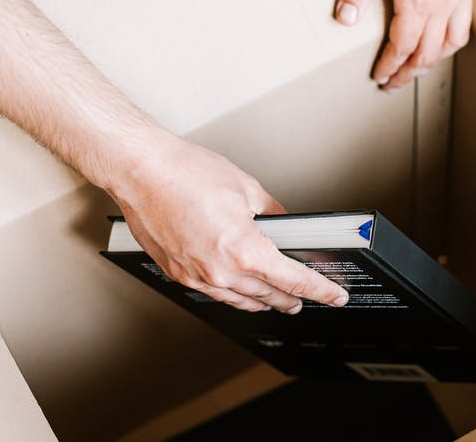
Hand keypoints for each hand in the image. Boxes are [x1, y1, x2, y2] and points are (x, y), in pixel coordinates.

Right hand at [111, 135, 348, 312]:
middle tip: (309, 299)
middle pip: (269, 296)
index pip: (294, 281)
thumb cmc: (185, 174)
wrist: (141, 172)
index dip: (319, 290)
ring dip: (264, 302)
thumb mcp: (247, 188)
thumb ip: (273, 214)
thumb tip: (284, 225)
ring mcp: (197, 276)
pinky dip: (235, 295)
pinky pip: (215, 294)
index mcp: (243, 251)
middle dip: (293, 299)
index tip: (334, 296)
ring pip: (241, 300)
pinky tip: (240, 290)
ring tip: (277, 302)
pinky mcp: (179, 273)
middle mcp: (220, 271)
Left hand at [335, 0, 475, 89]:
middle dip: (410, 71)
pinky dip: (453, 33)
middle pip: (429, 51)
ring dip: (435, 57)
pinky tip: (443, 28)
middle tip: (394, 82)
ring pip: (454, 38)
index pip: (403, 46)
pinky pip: (466, 16)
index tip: (379, 78)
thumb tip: (345, 19)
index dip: (390, 67)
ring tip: (421, 64)